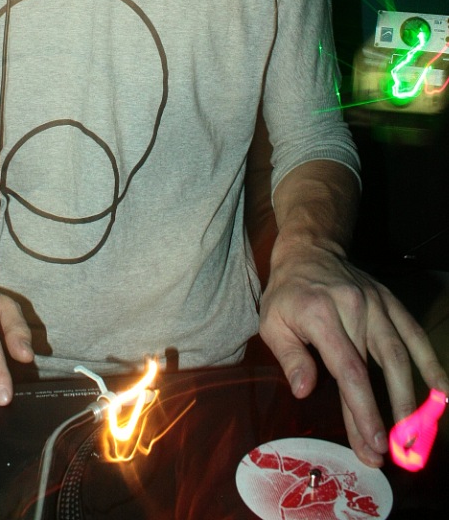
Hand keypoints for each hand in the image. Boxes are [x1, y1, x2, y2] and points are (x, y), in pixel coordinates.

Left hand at [259, 245, 448, 466]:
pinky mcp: (390, 302)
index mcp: (320, 315)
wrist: (309, 251)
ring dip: (410, 397)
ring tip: (415, 435)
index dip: (363, 409)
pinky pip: (415, 333)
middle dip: (388, 414)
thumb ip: (290, 357)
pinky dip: (430, 362)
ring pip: (401, 354)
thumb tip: (304, 391)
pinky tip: (442, 391)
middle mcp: (353, 309)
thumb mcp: (272, 322)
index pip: (348, 370)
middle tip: (392, 452)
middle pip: (378, 368)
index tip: (372, 444)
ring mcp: (376, 304)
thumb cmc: (287, 294)